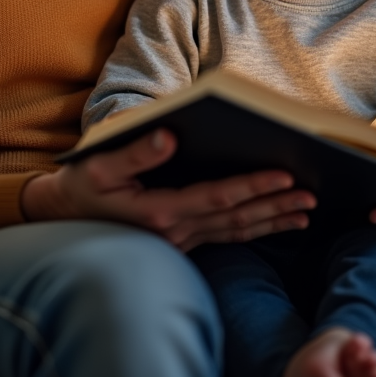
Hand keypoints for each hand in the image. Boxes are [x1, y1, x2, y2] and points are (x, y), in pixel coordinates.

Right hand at [21, 128, 316, 251]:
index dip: (252, 186)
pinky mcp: (181, 240)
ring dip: (272, 220)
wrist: (63, 217)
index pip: (217, 198)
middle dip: (275, 205)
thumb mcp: (100, 164)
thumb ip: (136, 152)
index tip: (284, 175)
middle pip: (236, 217)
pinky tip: (278, 224)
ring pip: (236, 231)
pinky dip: (255, 230)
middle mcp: (175, 231)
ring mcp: (180, 240)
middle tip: (312, 195)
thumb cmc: (82, 185)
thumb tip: (170, 137)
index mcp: (159, 210)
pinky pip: (226, 236)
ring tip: (307, 211)